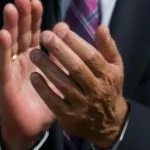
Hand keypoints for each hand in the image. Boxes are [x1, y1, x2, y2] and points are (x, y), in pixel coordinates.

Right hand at [0, 0, 53, 149]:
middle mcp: (20, 61)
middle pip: (20, 33)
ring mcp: (11, 70)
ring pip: (10, 44)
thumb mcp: (60, 76)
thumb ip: (64, 56)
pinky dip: (4, 48)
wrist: (32, 129)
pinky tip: (3, 34)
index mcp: (34, 58)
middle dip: (21, 15)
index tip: (36, 0)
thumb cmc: (46, 102)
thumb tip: (66, 30)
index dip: (34, 18)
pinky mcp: (4, 82)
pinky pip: (4, 63)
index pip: (34, 33)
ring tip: (10, 7)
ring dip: (10, 25)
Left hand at [29, 23, 128, 149]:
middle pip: (76, 68)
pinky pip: (54, 101)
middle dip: (59, 50)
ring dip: (47, 67)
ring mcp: (82, 104)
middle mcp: (96, 89)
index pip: (91, 56)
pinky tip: (33, 76)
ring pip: (63, 84)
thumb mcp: (115, 67)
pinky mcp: (69, 117)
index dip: (75, 42)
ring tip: (34, 53)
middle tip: (44, 35)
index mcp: (108, 75)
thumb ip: (108, 47)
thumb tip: (101, 26)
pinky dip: (43, 89)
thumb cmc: (109, 88)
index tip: (60, 28)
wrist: (108, 123)